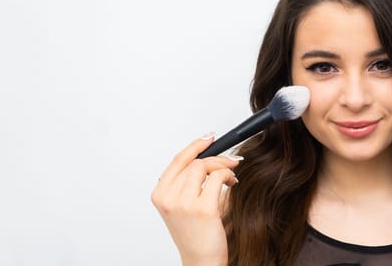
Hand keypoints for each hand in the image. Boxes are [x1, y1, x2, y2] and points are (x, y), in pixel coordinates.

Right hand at [151, 133, 242, 265]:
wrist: (201, 261)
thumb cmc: (194, 235)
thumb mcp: (181, 205)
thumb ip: (186, 182)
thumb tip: (206, 156)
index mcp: (160, 195)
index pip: (177, 160)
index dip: (195, 145)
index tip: (208, 137)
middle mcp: (168, 198)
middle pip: (193, 162)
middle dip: (216, 157)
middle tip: (230, 161)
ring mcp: (184, 204)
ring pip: (205, 166)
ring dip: (223, 167)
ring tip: (230, 176)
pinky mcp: (203, 209)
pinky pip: (218, 178)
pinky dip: (228, 176)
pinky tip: (232, 184)